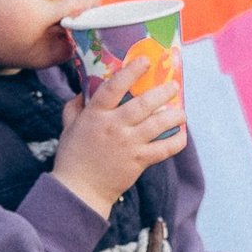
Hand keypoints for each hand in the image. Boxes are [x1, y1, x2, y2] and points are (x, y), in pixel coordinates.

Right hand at [54, 64, 186, 216]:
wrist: (80, 190)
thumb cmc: (73, 156)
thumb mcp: (68, 126)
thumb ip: (75, 106)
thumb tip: (83, 90)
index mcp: (95, 115)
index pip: (114, 86)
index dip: (131, 71)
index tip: (145, 60)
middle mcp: (114, 126)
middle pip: (144, 103)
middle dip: (163, 91)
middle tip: (174, 85)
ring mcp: (128, 144)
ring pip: (158, 124)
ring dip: (175, 115)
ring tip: (182, 111)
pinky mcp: (138, 161)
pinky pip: (164, 149)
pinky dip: (176, 141)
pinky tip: (181, 135)